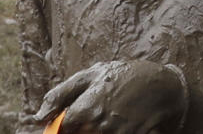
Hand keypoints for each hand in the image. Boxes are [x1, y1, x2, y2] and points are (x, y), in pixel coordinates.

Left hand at [33, 60, 187, 133]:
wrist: (163, 85)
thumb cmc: (125, 76)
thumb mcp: (93, 74)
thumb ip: (61, 94)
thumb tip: (39, 116)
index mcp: (85, 108)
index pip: (60, 130)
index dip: (59, 128)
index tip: (65, 124)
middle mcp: (98, 125)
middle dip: (82, 128)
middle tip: (98, 115)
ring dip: (96, 131)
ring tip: (110, 116)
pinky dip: (113, 131)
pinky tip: (120, 120)